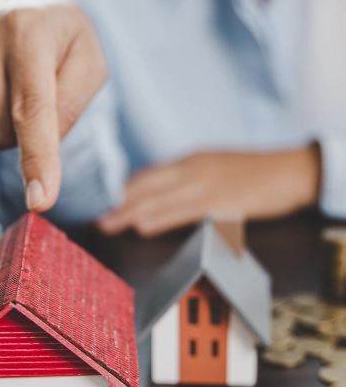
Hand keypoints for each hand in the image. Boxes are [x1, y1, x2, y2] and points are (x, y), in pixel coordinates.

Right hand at [0, 0, 106, 211]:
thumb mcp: (90, 70)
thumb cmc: (67, 45)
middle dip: (24, 136)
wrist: (33, 8)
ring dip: (2, 129)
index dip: (37, 159)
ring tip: (14, 91)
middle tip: (37, 103)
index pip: (31, 110)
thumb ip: (68, 111)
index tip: (39, 201)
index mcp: (29, 30)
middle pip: (1, 130)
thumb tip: (38, 166)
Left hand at [97, 146, 320, 237]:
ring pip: (160, 199)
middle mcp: (193, 169)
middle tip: (93, 217)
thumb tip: (155, 192)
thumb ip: (185, 179)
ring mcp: (206, 184)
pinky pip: (185, 211)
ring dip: (130, 212)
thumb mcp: (214, 167)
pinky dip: (162, 218)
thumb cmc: (253, 171)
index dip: (122, 189)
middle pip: (146, 187)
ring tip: (108, 223)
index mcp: (190, 161)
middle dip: (118, 202)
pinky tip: (144, 225)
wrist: (293, 170)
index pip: (147, 175)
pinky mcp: (222, 201)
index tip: (100, 201)